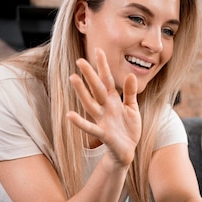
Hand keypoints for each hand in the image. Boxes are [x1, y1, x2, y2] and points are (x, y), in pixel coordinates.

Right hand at [67, 49, 141, 166]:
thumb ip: (130, 93)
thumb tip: (130, 74)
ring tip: (73, 78)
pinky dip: (80, 122)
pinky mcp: (103, 134)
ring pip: (90, 104)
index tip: (99, 50)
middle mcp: (105, 108)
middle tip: (80, 60)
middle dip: (89, 75)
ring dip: (82, 92)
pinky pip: (90, 127)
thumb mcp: (132, 108)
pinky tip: (70, 115)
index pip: (107, 80)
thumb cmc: (128, 129)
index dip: (103, 66)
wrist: (128, 151)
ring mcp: (102, 120)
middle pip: (96, 89)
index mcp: (113, 100)